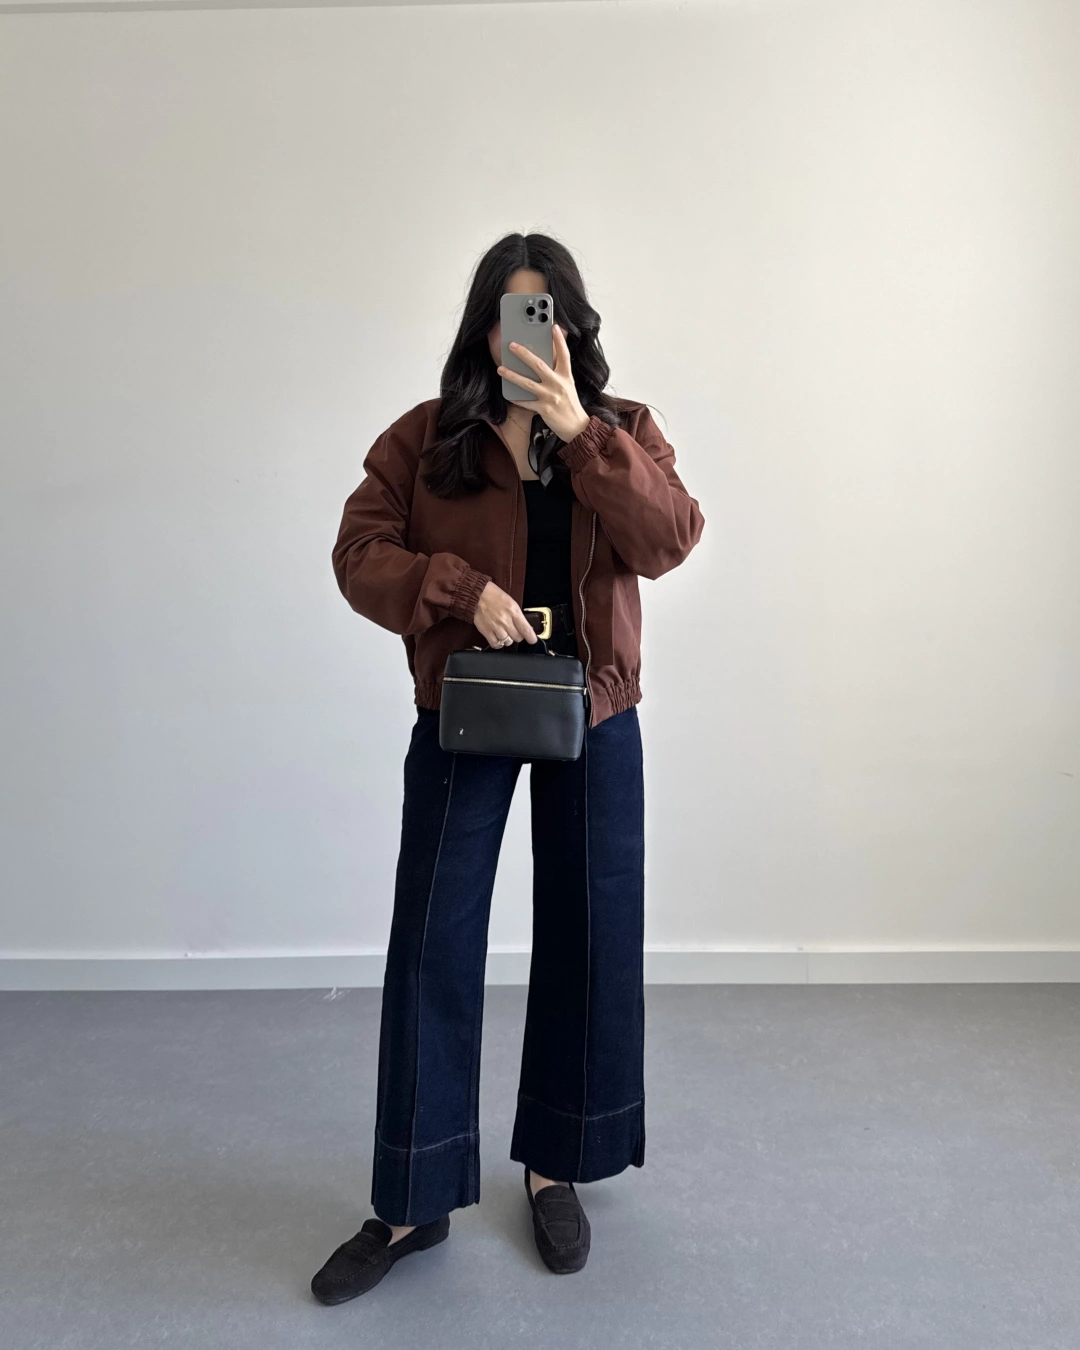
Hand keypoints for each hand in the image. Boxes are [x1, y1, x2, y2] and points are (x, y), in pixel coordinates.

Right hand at [472, 580, 537, 647]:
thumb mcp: (511, 602)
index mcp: (513, 611)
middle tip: (515, 631)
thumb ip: (517, 615)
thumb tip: (525, 627)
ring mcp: (495, 627)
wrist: (477, 595)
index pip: (526, 629)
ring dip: (508, 639)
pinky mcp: (486, 632)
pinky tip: (498, 639)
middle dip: (518, 636)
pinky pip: (496, 644)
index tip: (533, 640)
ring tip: (505, 633)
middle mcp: (505, 621)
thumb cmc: (494, 596)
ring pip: (508, 642)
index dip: (531, 637)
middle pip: (518, 637)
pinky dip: (498, 644)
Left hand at [497, 324, 591, 443]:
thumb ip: (559, 372)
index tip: (553, 327)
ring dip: (512, 375)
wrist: (577, 427)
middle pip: (539, 365)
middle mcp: (558, 384)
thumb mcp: (568, 385)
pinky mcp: (544, 409)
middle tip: (512, 345)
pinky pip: (526, 402)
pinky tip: (508, 394)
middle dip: (524, 354)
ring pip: (528, 383)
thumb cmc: (570, 404)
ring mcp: (550, 397)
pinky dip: (516, 399)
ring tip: (501, 369)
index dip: (559, 340)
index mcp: (566, 376)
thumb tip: (549, 358)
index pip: (564, 355)